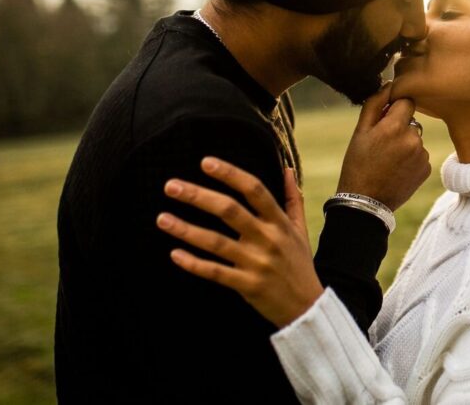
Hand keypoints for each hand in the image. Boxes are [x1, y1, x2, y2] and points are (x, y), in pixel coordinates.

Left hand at [156, 157, 324, 327]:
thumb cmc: (299, 264)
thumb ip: (292, 198)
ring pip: (216, 242)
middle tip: (171, 186)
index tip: (206, 162)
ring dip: (187, 230)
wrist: (307, 306)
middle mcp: (268, 239)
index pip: (254, 190)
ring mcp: (256, 263)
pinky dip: (194, 264)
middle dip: (198, 196)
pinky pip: (215, 272)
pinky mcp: (247, 285)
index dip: (230, 174)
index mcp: (279, 222)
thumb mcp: (300, 229)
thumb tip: (286, 169)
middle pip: (230, 211)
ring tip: (162, 219)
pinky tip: (174, 254)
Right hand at [338, 82, 431, 210]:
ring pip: (415, 138)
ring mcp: (422, 155)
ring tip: (387, 161)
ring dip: (405, 144)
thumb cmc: (358, 163)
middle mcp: (413, 139)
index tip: (385, 120)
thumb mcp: (360, 131)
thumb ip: (375, 104)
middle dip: (399, 128)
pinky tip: (396, 170)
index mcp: (395, 126)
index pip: (407, 101)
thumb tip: (389, 84)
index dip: (394, 109)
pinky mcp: (426, 169)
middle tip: (381, 146)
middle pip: (410, 121)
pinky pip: (420, 155)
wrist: (365, 202)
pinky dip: (411, 160)